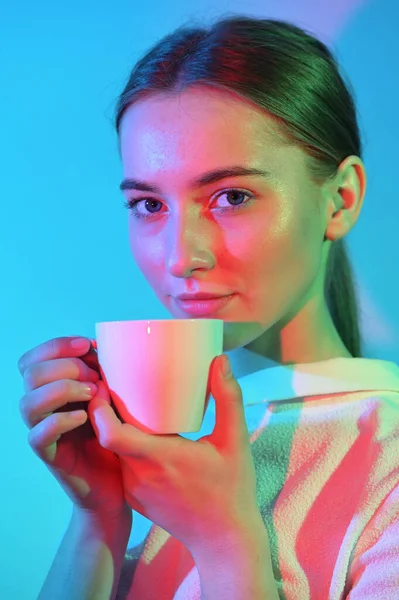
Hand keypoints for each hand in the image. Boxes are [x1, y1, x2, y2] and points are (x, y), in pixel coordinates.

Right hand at [18, 336, 129, 520]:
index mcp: (51, 388)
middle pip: (30, 374)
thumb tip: (97, 347)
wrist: (118, 480)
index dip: (56, 345)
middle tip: (96, 377)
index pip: (34, 359)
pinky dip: (60, 420)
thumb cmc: (115, 433)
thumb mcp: (110, 395)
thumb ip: (99, 373)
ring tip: (92, 394)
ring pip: (27, 403)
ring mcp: (43, 431)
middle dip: (66, 366)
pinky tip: (85, 417)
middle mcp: (42, 408)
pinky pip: (38, 435)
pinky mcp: (50, 455)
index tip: (88, 345)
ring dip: (62, 389)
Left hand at [89, 354, 260, 555]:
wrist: (224, 541)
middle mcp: (139, 476)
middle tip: (115, 386)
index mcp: (159, 458)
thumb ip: (228, 398)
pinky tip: (141, 436)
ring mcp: (135, 490)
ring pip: (114, 453)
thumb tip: (221, 361)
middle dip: (105, 412)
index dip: (100, 410)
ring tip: (126, 406)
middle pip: (107, 439)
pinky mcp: (136, 500)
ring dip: (114, 430)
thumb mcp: (234, 441)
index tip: (104, 388)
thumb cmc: (231, 491)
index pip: (111, 434)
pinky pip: (122, 467)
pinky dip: (124, 449)